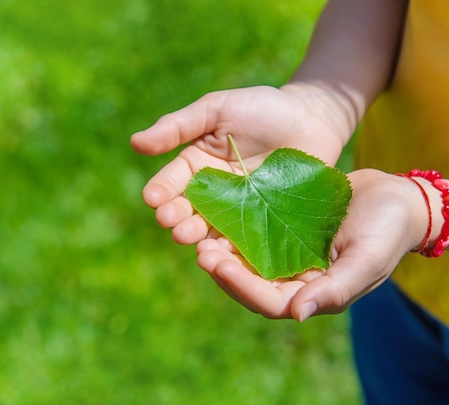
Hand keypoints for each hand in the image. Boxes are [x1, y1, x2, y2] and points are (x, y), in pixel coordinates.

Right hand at [130, 84, 357, 244]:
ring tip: (189, 240)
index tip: (152, 199)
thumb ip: (179, 126)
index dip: (161, 191)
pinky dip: (232, 248)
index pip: (173, 181)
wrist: (313, 118)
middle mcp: (213, 192)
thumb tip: (135, 143)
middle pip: (189, 210)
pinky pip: (245, 239)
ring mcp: (239, 211)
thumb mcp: (217, 109)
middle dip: (177, 217)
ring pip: (213, 229)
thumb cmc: (263, 108)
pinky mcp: (263, 224)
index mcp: (197, 164)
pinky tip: (223, 252)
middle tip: (171, 223)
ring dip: (198, 236)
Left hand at [195, 169, 428, 319]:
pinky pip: (258, 239)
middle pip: (253, 286)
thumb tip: (298, 315)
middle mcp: (300, 281)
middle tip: (202, 252)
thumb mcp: (367, 258)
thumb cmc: (388, 229)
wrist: (398, 198)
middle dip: (226, 272)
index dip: (243, 287)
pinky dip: (239, 234)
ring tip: (203, 237)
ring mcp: (292, 257)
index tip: (220, 265)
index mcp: (318, 294)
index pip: (272, 302)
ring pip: (250, 264)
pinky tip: (221, 219)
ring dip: (226, 255)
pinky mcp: (288, 234)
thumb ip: (336, 288)